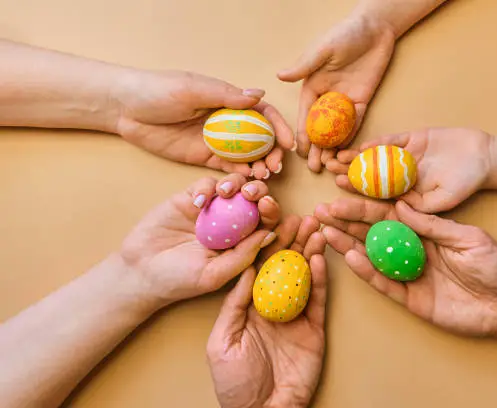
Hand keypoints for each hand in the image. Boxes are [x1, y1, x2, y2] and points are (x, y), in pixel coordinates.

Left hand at [112, 69, 293, 178]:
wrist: (125, 109)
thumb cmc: (157, 91)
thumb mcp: (192, 89)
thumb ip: (225, 95)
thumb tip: (258, 94)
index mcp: (228, 100)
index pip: (262, 113)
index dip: (278, 127)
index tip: (287, 143)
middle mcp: (227, 121)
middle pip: (260, 138)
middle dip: (272, 152)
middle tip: (275, 166)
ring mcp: (216, 140)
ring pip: (246, 155)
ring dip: (259, 166)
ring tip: (263, 176)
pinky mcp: (203, 156)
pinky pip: (226, 167)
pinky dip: (239, 174)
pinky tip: (246, 180)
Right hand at [120, 173, 281, 306]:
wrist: (140, 271)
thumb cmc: (180, 280)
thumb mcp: (215, 273)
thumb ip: (242, 255)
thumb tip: (271, 234)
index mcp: (242, 243)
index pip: (265, 222)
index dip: (271, 211)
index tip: (267, 206)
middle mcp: (231, 223)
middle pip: (254, 199)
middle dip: (257, 191)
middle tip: (250, 194)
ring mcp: (212, 209)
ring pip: (233, 186)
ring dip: (234, 184)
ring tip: (225, 192)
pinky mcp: (190, 198)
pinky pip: (205, 184)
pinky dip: (206, 188)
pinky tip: (198, 202)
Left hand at [207, 216, 326, 407]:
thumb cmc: (235, 384)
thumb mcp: (222, 342)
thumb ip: (233, 305)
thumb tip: (244, 269)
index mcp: (249, 305)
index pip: (259, 267)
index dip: (266, 244)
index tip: (272, 221)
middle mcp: (273, 305)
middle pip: (284, 266)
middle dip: (293, 241)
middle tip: (301, 217)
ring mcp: (295, 315)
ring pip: (304, 277)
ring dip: (309, 252)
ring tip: (315, 229)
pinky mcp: (313, 327)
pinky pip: (317, 299)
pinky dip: (319, 279)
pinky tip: (318, 258)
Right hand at [278, 13, 395, 172]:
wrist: (376, 28)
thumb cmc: (346, 34)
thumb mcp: (323, 49)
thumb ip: (304, 65)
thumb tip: (280, 76)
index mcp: (312, 86)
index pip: (305, 116)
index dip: (302, 135)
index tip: (299, 152)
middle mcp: (326, 97)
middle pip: (320, 128)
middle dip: (317, 149)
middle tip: (315, 168)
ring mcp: (344, 101)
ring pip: (337, 130)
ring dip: (333, 148)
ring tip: (331, 167)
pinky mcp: (362, 101)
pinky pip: (355, 122)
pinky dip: (351, 137)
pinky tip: (347, 152)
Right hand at [319, 197, 496, 338]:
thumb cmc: (496, 266)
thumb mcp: (468, 237)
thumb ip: (433, 224)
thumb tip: (401, 205)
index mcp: (425, 232)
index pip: (388, 215)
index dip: (364, 206)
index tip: (341, 196)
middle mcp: (411, 250)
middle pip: (372, 234)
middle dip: (346, 223)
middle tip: (321, 212)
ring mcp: (409, 274)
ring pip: (372, 257)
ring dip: (347, 245)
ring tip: (326, 233)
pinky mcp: (410, 297)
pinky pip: (383, 283)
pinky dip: (366, 271)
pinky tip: (349, 257)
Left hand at [327, 128, 493, 212]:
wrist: (484, 156)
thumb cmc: (467, 183)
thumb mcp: (445, 199)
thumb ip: (422, 207)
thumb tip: (396, 212)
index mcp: (405, 197)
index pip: (375, 201)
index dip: (356, 200)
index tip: (337, 200)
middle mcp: (400, 179)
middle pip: (370, 180)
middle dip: (349, 178)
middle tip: (329, 174)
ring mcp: (403, 159)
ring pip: (375, 160)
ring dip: (355, 161)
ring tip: (335, 161)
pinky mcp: (409, 140)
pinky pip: (388, 142)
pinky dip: (373, 144)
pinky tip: (356, 147)